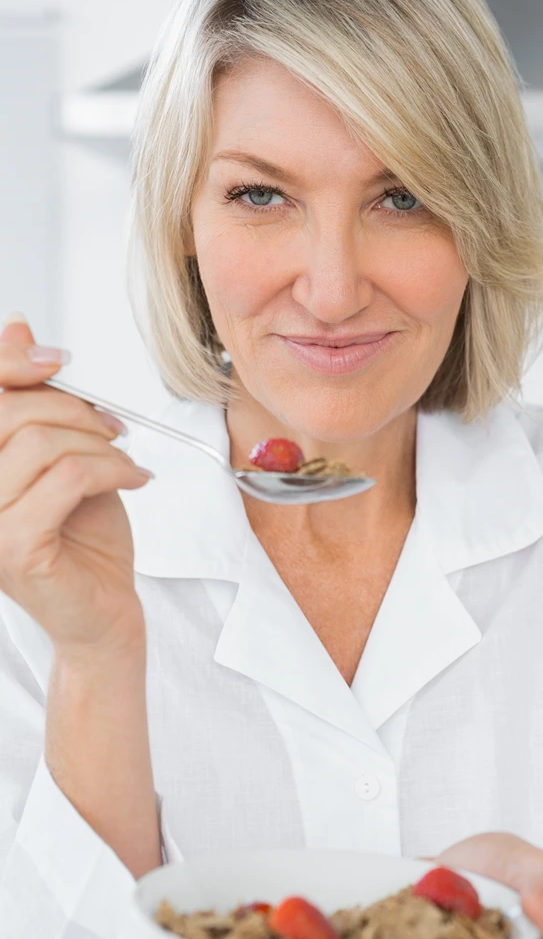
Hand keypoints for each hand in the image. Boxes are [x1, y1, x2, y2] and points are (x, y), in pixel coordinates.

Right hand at [0, 316, 151, 654]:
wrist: (104, 612)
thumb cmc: (83, 535)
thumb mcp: (63, 453)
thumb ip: (35, 398)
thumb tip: (18, 327)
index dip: (11, 361)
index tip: (61, 362)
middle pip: (8, 410)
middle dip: (73, 407)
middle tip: (113, 428)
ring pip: (41, 441)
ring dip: (99, 443)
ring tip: (125, 461)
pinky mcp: (15, 547)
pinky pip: (68, 477)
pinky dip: (112, 469)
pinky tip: (134, 479)